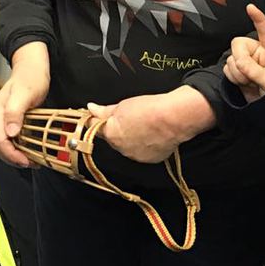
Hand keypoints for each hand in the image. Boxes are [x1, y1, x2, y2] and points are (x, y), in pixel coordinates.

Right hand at [0, 41, 51, 166]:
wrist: (30, 68)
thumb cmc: (30, 77)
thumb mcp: (26, 93)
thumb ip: (15, 112)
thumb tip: (10, 132)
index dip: (12, 154)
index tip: (27, 161)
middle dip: (12, 158)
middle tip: (30, 163)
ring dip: (13, 155)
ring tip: (30, 159)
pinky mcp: (3, 120)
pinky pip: (5, 139)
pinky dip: (14, 149)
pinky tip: (26, 150)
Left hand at [87, 86, 215, 163]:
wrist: (174, 118)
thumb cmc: (150, 109)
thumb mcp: (122, 105)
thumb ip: (103, 111)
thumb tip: (91, 108)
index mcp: (111, 134)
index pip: (95, 129)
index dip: (96, 121)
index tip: (96, 116)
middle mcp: (121, 149)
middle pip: (113, 138)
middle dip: (117, 129)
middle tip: (128, 117)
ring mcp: (136, 156)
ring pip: (128, 146)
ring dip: (131, 138)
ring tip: (142, 125)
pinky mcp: (150, 159)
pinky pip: (142, 152)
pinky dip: (144, 145)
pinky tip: (151, 134)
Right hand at [224, 3, 264, 102]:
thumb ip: (255, 71)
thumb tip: (239, 63)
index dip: (258, 19)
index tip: (250, 7)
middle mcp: (257, 53)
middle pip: (238, 44)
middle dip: (240, 59)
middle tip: (248, 74)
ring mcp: (246, 61)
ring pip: (231, 58)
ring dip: (237, 73)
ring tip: (250, 83)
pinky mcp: (237, 71)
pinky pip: (227, 68)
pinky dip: (232, 78)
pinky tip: (243, 84)